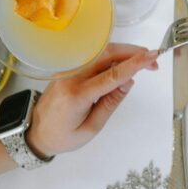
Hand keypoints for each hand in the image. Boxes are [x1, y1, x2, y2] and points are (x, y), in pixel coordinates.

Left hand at [26, 44, 157, 157]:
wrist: (34, 132)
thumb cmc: (63, 136)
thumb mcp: (91, 128)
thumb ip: (111, 103)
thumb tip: (129, 81)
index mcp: (76, 96)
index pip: (111, 75)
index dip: (134, 64)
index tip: (153, 56)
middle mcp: (71, 77)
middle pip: (107, 54)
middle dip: (133, 53)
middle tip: (153, 61)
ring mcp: (68, 70)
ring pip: (102, 52)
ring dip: (125, 53)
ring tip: (143, 62)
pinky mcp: (69, 68)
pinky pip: (95, 57)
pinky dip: (113, 56)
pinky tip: (124, 64)